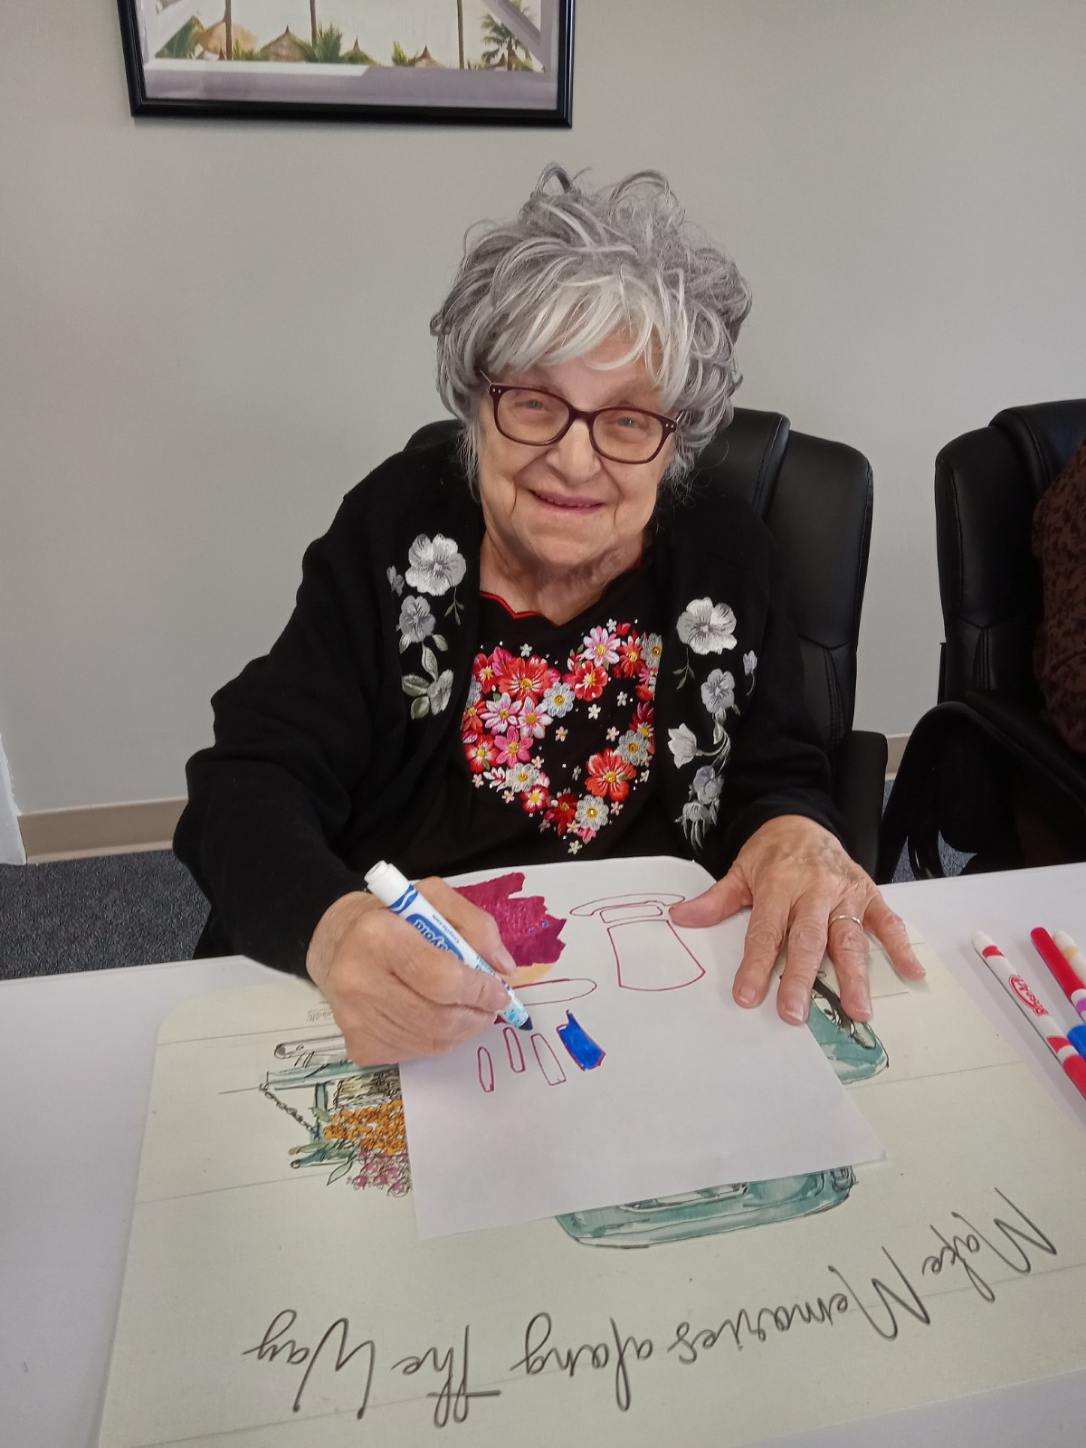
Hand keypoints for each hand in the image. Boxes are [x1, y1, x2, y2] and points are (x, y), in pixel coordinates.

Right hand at [305, 877, 517, 1065]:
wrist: (337, 942)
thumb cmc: (392, 918)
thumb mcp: (433, 899)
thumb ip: (476, 925)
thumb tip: (504, 969)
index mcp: (377, 936)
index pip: (440, 977)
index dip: (479, 989)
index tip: (500, 991)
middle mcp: (357, 980)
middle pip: (438, 1018)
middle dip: (477, 1015)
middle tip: (492, 1007)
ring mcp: (354, 1019)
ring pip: (431, 1041)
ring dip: (462, 1030)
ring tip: (469, 1010)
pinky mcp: (358, 1045)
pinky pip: (415, 1053)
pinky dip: (438, 1040)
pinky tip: (436, 1017)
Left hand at [668, 815, 923, 1024]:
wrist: (801, 819)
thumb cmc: (770, 854)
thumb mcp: (739, 871)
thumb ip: (715, 901)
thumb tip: (680, 918)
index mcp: (779, 884)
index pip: (766, 932)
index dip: (757, 965)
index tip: (748, 997)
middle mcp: (814, 889)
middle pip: (808, 940)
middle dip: (802, 979)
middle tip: (796, 1014)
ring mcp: (845, 892)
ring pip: (849, 937)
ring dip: (854, 975)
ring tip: (857, 1010)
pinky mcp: (868, 892)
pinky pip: (887, 921)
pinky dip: (900, 946)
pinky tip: (912, 973)